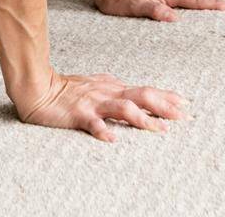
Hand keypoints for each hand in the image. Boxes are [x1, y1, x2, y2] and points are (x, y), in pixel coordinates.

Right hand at [15, 69, 189, 141]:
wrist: (39, 87)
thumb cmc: (67, 89)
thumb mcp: (96, 85)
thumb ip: (115, 89)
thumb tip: (134, 92)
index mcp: (113, 87)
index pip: (145, 90)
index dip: (167, 97)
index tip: (186, 104)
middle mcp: (108, 93)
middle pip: (142, 95)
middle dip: (164, 106)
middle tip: (184, 116)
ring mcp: (94, 103)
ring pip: (123, 108)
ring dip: (143, 118)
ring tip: (159, 129)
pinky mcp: (78, 114)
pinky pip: (92, 123)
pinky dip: (103, 130)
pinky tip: (112, 139)